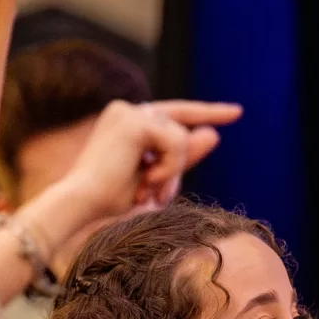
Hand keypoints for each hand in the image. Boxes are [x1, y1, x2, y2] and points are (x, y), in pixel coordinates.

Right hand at [49, 99, 240, 226]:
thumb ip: (181, 157)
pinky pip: (176, 141)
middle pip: (180, 122)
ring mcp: (129, 112)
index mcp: (124, 121)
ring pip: (180, 135)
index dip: (206, 112)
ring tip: (148, 189)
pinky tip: (147, 181)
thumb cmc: (110, 202)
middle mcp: (125, 109)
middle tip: (190, 158)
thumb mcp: (155, 178)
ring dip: (172, 169)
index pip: (173, 114)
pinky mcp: (135, 121)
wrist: (83, 208)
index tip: (236, 113)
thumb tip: (214, 134)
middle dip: (188, 147)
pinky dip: (169, 167)